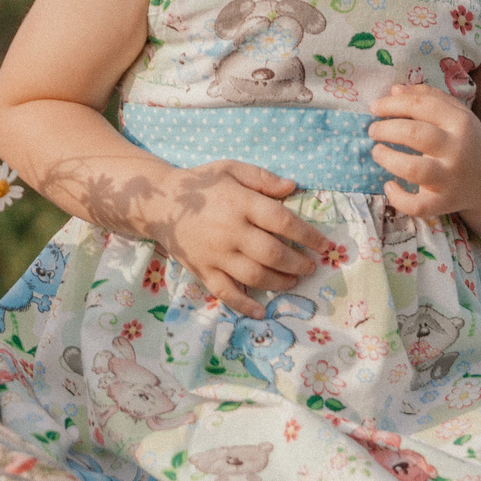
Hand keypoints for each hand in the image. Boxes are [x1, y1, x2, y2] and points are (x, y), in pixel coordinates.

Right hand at [154, 160, 331, 315]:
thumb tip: (293, 188)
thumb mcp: (231, 169)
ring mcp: (216, 254)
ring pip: (254, 276)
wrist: (158, 202)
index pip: (282, 221)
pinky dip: (244, 305)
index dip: (307, 235)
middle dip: (297, 263)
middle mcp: (230, 231)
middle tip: (310, 266)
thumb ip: (262, 178)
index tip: (323, 244)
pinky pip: (225, 292)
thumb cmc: (200, 183)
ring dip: (279, 282)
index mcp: (240, 203)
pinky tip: (261, 312)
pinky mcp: (202, 270)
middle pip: (272, 253)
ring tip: (293, 281)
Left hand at [367, 84, 480, 218]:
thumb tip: (394, 90)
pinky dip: (398, 198)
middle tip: (373, 130)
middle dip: (386, 129)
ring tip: (377, 151)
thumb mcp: (456, 114)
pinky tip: (389, 185)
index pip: (421, 105)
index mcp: (461, 122)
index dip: (393, 104)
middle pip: (415, 134)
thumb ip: (428, 98)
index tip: (375, 107)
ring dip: (389, 159)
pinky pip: (417, 206)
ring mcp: (451, 179)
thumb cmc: (466, 140)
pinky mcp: (444, 203)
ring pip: (414, 170)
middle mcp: (457, 150)